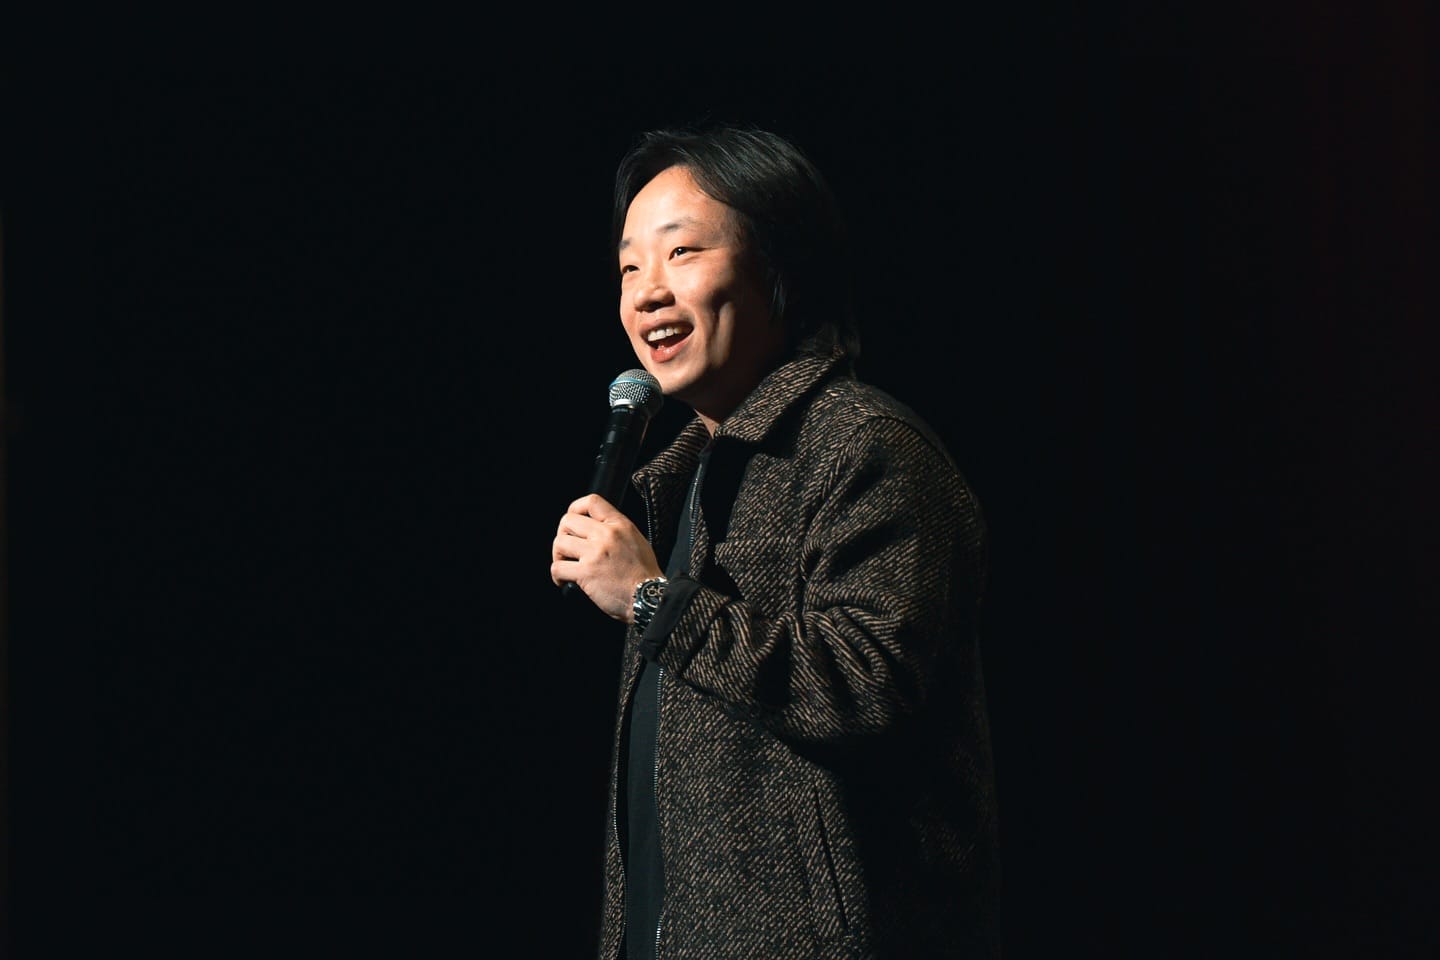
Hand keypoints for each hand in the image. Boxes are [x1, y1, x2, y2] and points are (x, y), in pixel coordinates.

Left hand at [551, 494, 663, 621]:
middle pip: (568, 521)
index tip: (573, 524)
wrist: (648, 597)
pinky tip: (564, 582)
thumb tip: (595, 531)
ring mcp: (595, 553)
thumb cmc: (645, 575)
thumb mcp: (637, 541)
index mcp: (620, 525)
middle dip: (563, 535)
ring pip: (559, 543)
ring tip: (566, 565)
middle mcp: (606, 535)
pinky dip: (557, 576)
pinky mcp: (586, 572)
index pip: (591, 502)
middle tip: (567, 549)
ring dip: (558, 556)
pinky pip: (558, 567)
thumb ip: (616, 531)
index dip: (575, 509)